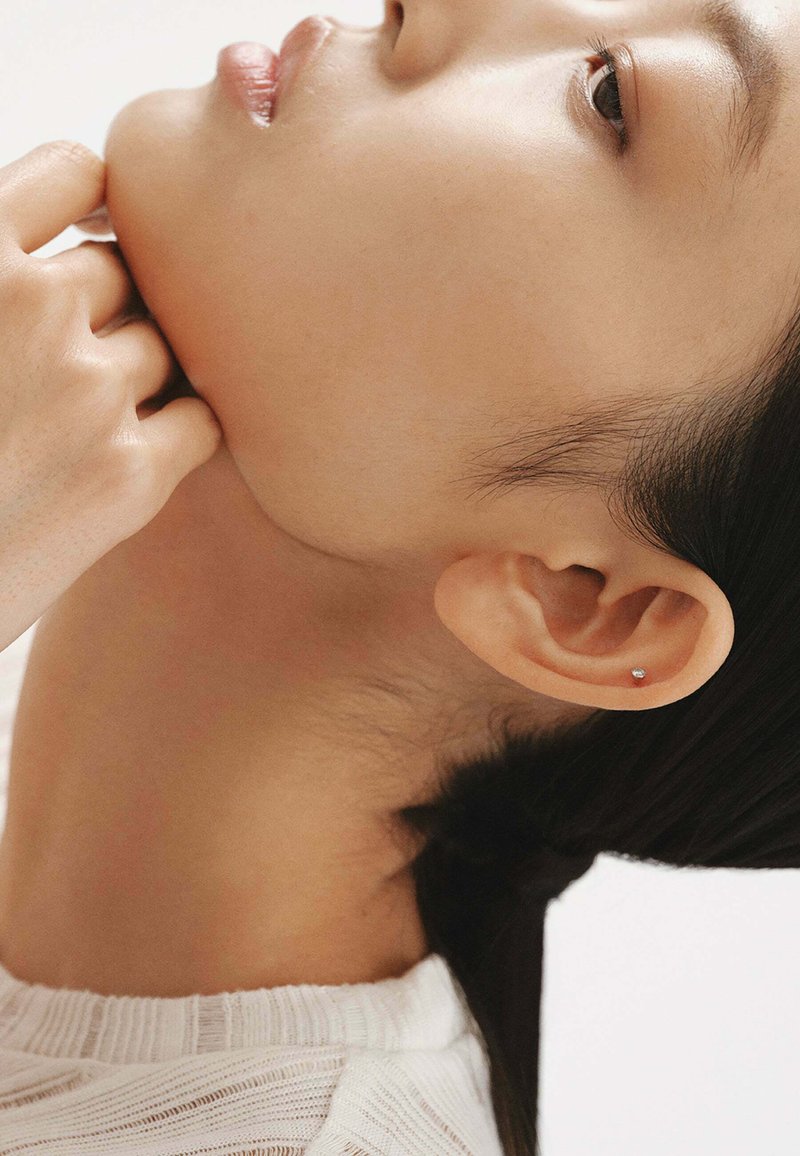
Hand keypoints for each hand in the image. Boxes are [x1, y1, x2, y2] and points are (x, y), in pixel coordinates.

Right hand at [0, 140, 222, 651]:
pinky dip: (179, 432)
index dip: (89, 206)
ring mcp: (88, 392)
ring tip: (86, 421)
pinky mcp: (129, 476)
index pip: (75, 172)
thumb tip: (50, 237)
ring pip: (163, 346)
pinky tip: (136, 453)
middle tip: (68, 365)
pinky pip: (201, 421)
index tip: (82, 240)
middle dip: (104, 309)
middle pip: (124, 272)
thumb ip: (0, 268)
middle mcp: (33, 308)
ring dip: (139, 376)